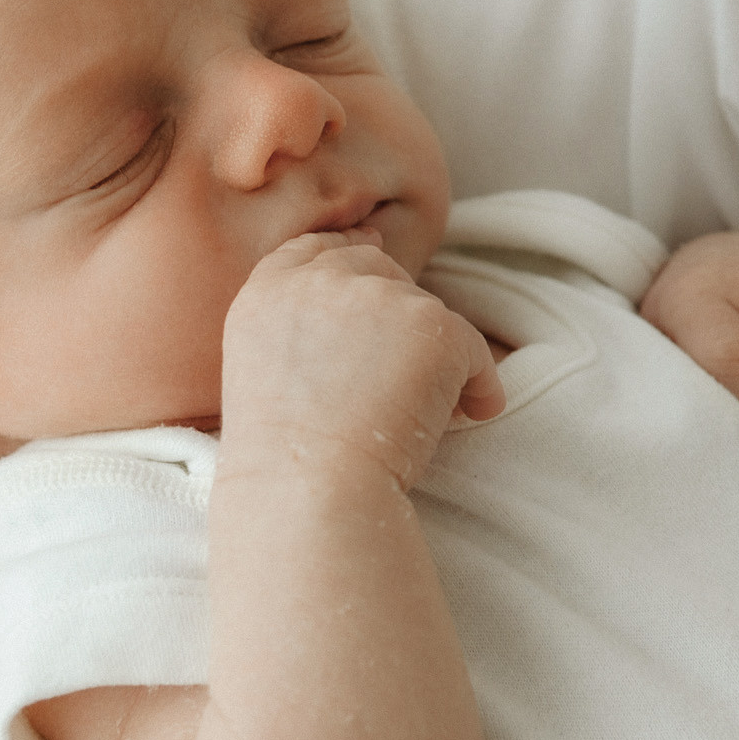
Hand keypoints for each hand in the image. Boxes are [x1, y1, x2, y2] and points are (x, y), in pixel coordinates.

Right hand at [221, 229, 504, 489]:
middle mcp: (320, 281)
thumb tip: (364, 309)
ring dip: (430, 359)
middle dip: (397, 307)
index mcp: (267, 291)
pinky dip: (478, 385)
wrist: (306, 490)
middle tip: (408, 364)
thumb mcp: (261, 370)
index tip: (374, 254)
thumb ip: (299, 328)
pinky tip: (470, 416)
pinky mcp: (429, 324)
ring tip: (413, 419)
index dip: (347, 254)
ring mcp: (377, 297)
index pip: (314, 249)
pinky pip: (473, 349)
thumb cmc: (283, 460)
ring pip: (425, 315)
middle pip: (376, 268)